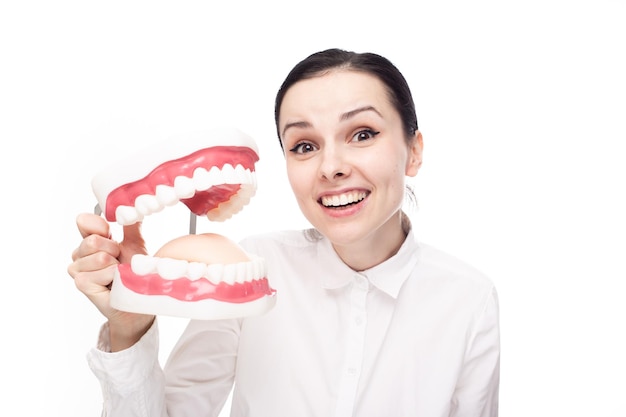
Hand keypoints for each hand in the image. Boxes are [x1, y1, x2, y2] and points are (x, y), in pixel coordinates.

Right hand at [68, 213, 154, 350]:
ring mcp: (78, 269)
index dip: (100, 227)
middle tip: (119, 261)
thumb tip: (133, 205)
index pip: (84, 221)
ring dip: (115, 265)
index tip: (112, 235)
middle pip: (92, 240)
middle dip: (113, 250)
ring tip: (117, 273)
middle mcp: (80, 253)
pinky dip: (113, 278)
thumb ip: (132, 225)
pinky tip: (113, 283)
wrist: (138, 299)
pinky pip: (98, 273)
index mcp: (91, 240)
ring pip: (98, 257)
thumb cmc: (135, 272)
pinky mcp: (81, 284)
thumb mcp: (136, 244)